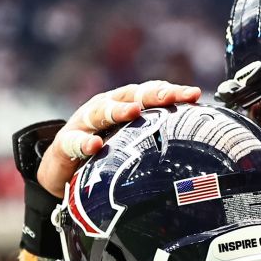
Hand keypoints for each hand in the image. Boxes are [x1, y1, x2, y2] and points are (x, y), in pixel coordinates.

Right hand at [37, 80, 200, 196]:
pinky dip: (84, 142)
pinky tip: (95, 146)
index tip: (195, 95)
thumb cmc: (104, 152)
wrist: (63, 168)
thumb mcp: (131, 143)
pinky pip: (74, 141)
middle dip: (153, 94)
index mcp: (125, 105)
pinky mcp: (65, 142)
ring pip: (102, 111)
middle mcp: (106, 106)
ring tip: (133, 111)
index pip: (151, 93)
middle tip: (172, 96)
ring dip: (118, 110)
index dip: (172, 92)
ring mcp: (84, 122)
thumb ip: (156, 141)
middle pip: (132, 95)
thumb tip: (197, 148)